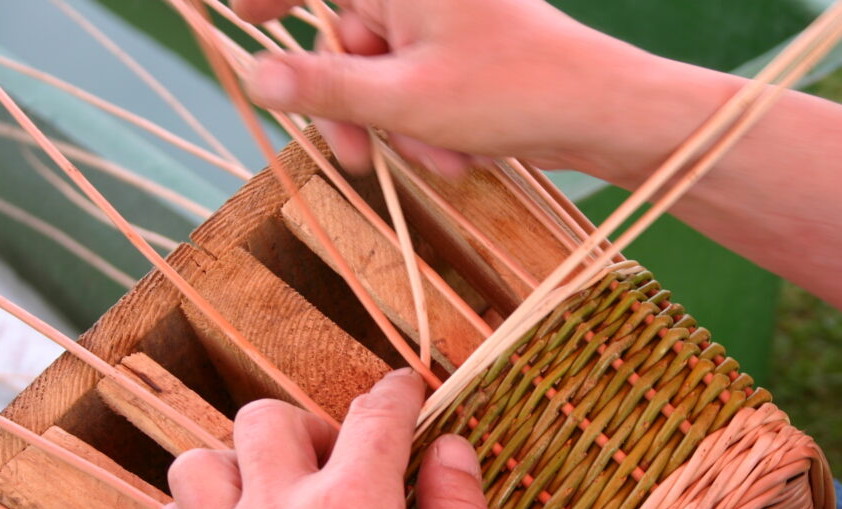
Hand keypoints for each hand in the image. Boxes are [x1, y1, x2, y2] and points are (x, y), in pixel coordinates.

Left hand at [141, 369, 515, 508]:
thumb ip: (463, 504)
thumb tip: (450, 448)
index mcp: (355, 508)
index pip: (375, 417)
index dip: (398, 393)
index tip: (407, 390)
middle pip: (267, 420)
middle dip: (310, 423)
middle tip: (341, 457)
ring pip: (197, 466)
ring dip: (238, 463)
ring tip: (279, 488)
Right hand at [234, 0, 725, 185]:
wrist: (599, 115)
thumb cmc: (511, 90)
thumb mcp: (403, 97)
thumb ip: (324, 88)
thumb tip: (253, 77)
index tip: (242, 14)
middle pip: (349, 45)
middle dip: (355, 109)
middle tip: (357, 159)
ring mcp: (448, 24)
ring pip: (387, 80)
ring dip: (402, 128)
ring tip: (444, 155)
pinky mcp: (469, 58)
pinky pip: (423, 93)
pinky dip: (432, 128)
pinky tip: (464, 151)